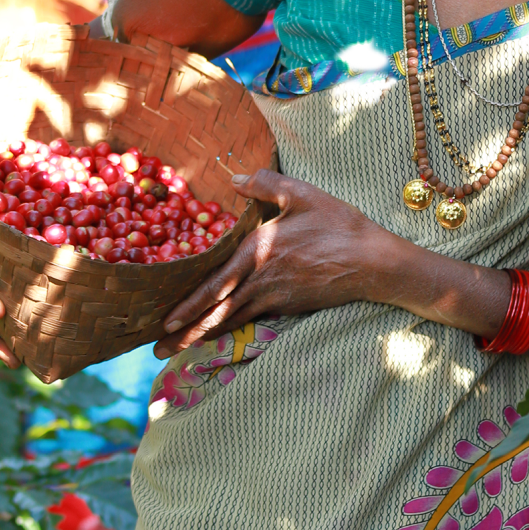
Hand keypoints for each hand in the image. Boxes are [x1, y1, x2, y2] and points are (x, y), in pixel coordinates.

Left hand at [154, 170, 391, 357]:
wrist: (374, 261)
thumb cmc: (339, 224)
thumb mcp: (302, 194)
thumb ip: (265, 184)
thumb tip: (233, 177)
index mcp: (259, 251)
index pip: (216, 283)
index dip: (189, 304)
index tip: (165, 319)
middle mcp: (262, 280)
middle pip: (216, 312)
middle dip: (185, 332)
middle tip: (155, 350)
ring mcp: (276, 298)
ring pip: (230, 321)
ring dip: (200, 337)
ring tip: (173, 352)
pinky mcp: (289, 307)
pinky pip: (251, 321)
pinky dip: (227, 331)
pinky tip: (214, 336)